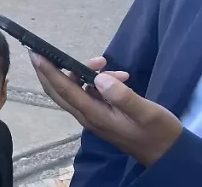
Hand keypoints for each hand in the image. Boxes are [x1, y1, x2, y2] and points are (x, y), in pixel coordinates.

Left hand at [31, 53, 182, 166]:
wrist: (166, 153)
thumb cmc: (157, 133)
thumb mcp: (147, 113)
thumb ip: (123, 96)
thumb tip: (100, 78)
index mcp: (93, 115)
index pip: (64, 90)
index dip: (48, 71)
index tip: (35, 53)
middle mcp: (87, 115)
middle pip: (59, 90)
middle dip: (50, 69)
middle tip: (45, 49)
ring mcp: (93, 115)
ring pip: (76, 88)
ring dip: (83, 72)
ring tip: (105, 62)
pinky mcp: (101, 113)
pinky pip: (90, 92)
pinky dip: (97, 81)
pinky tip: (119, 76)